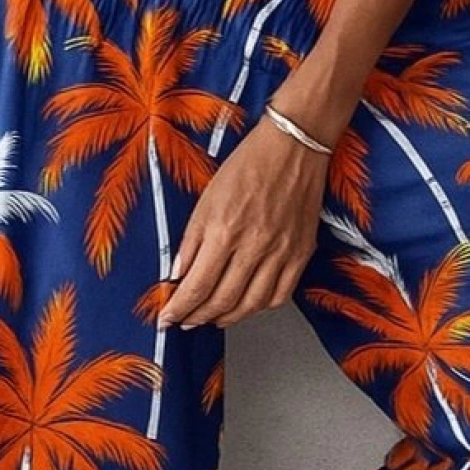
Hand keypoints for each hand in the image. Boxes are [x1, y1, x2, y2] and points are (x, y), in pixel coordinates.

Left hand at [160, 116, 330, 329]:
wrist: (293, 148)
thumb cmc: (248, 165)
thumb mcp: (206, 199)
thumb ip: (191, 242)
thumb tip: (177, 274)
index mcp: (225, 231)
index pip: (197, 286)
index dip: (180, 308)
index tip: (168, 318)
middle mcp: (254, 247)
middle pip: (222, 301)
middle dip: (199, 317)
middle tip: (187, 320)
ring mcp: (281, 254)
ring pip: (251, 305)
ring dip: (228, 318)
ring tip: (213, 318)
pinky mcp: (301, 254)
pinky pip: (279, 296)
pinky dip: (260, 308)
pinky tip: (246, 305)